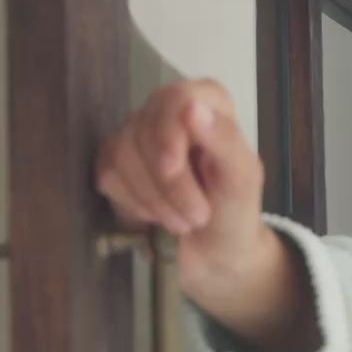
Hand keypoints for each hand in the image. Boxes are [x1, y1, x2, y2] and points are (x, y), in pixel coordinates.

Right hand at [94, 78, 267, 307]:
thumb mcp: (243, 179)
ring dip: (154, 200)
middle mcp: (168, 108)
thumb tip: (191, 106)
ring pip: (121, 154)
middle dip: (170, 184)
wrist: (213, 253)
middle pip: (145, 130)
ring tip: (183, 222)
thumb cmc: (234, 211)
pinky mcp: (114, 161)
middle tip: (197, 216)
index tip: (172, 169)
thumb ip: (224, 140)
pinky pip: (109, 175)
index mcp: (208, 100)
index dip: (169, 134)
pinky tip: (157, 215)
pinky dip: (134, 204)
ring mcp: (137, 132)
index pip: (176, 98)